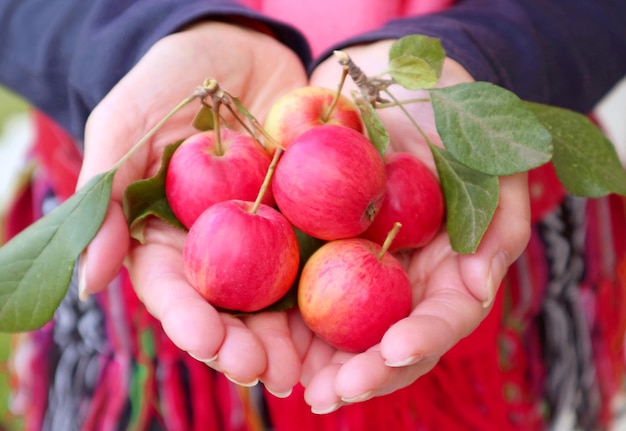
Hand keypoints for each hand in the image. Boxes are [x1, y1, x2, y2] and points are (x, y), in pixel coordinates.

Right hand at [76, 21, 307, 394]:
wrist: (241, 45)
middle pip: (228, 308)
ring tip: (304, 369)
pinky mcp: (307, 218)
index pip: (173, 288)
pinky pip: (321, 256)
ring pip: (275, 297)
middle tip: (267, 373)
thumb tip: (90, 278)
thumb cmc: (175, 76)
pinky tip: (346, 318)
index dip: (190, 319)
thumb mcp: (130, 122)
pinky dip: (332, 289)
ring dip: (289, 338)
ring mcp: (266, 234)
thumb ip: (107, 193)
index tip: (210, 342)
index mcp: (168, 232)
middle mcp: (217, 244)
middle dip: (244, 344)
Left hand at [298, 40, 530, 412]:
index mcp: (447, 270)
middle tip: (326, 393)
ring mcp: (357, 272)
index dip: (422, 339)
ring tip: (285, 381)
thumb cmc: (448, 119)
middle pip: (385, 343)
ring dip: (312, 363)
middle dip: (359, 373)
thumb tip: (481, 280)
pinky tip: (253, 335)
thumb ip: (499, 218)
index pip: (442, 318)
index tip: (395, 348)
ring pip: (338, 332)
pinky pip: (294, 292)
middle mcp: (402, 283)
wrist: (390, 87)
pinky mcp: (313, 252)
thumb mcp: (486, 158)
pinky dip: (277, 318)